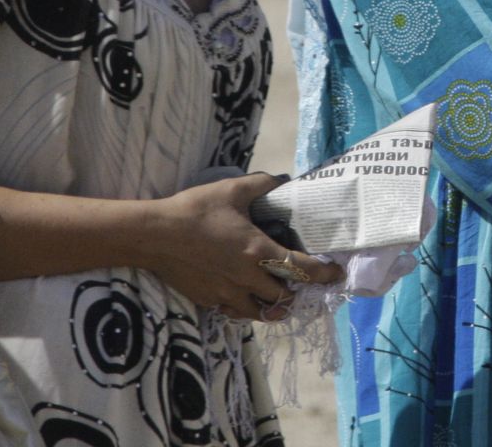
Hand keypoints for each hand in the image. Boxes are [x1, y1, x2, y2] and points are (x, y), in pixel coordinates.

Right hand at [148, 173, 343, 322]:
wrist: (155, 235)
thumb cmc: (195, 210)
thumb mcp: (232, 190)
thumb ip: (261, 185)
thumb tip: (281, 181)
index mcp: (257, 251)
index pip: (301, 269)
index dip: (324, 274)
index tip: (336, 274)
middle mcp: (247, 278)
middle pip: (283, 297)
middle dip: (296, 291)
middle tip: (299, 280)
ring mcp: (226, 293)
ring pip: (260, 312)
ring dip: (273, 305)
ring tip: (276, 294)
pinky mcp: (208, 300)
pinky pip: (235, 311)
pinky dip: (246, 307)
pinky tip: (244, 295)